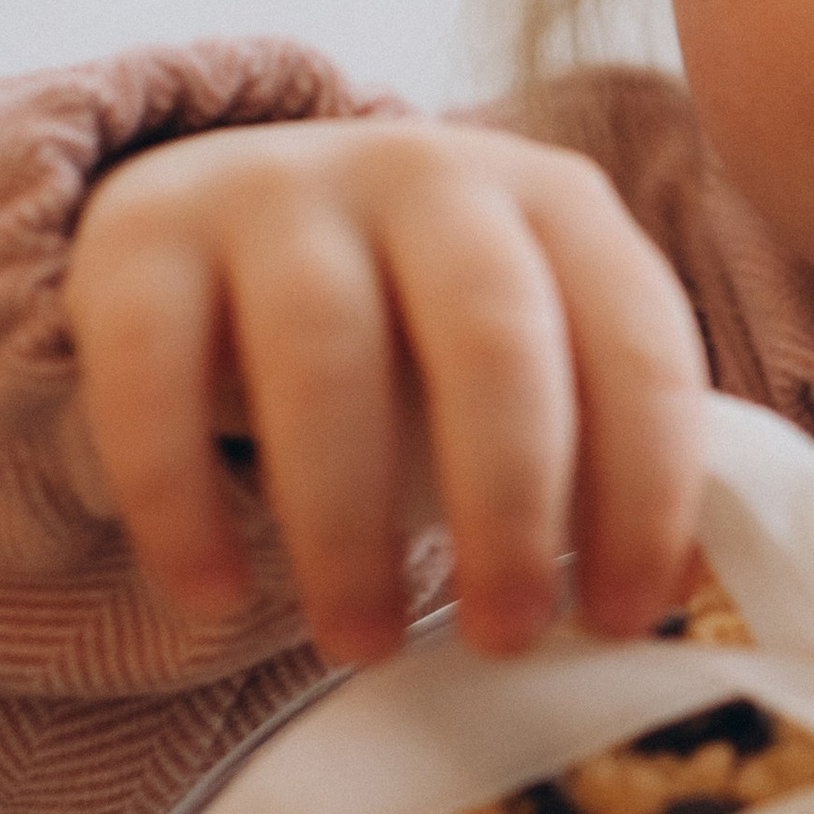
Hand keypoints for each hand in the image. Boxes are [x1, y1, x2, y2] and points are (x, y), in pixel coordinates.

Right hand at [62, 117, 708, 662]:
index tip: (620, 619)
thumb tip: (670, 594)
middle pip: (492, 339)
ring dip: (349, 527)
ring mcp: (280, 189)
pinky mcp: (144, 232)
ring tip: (363, 642)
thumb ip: (602, 447)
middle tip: (505, 638)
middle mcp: (427, 170)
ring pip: (325, 357)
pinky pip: (157, 372)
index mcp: (558, 201)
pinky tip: (213, 592)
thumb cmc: (419, 334)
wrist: (236, 220)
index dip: (644, 491)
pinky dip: (183, 497)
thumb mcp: (533, 359)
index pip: (635, 342)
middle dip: (509, 505)